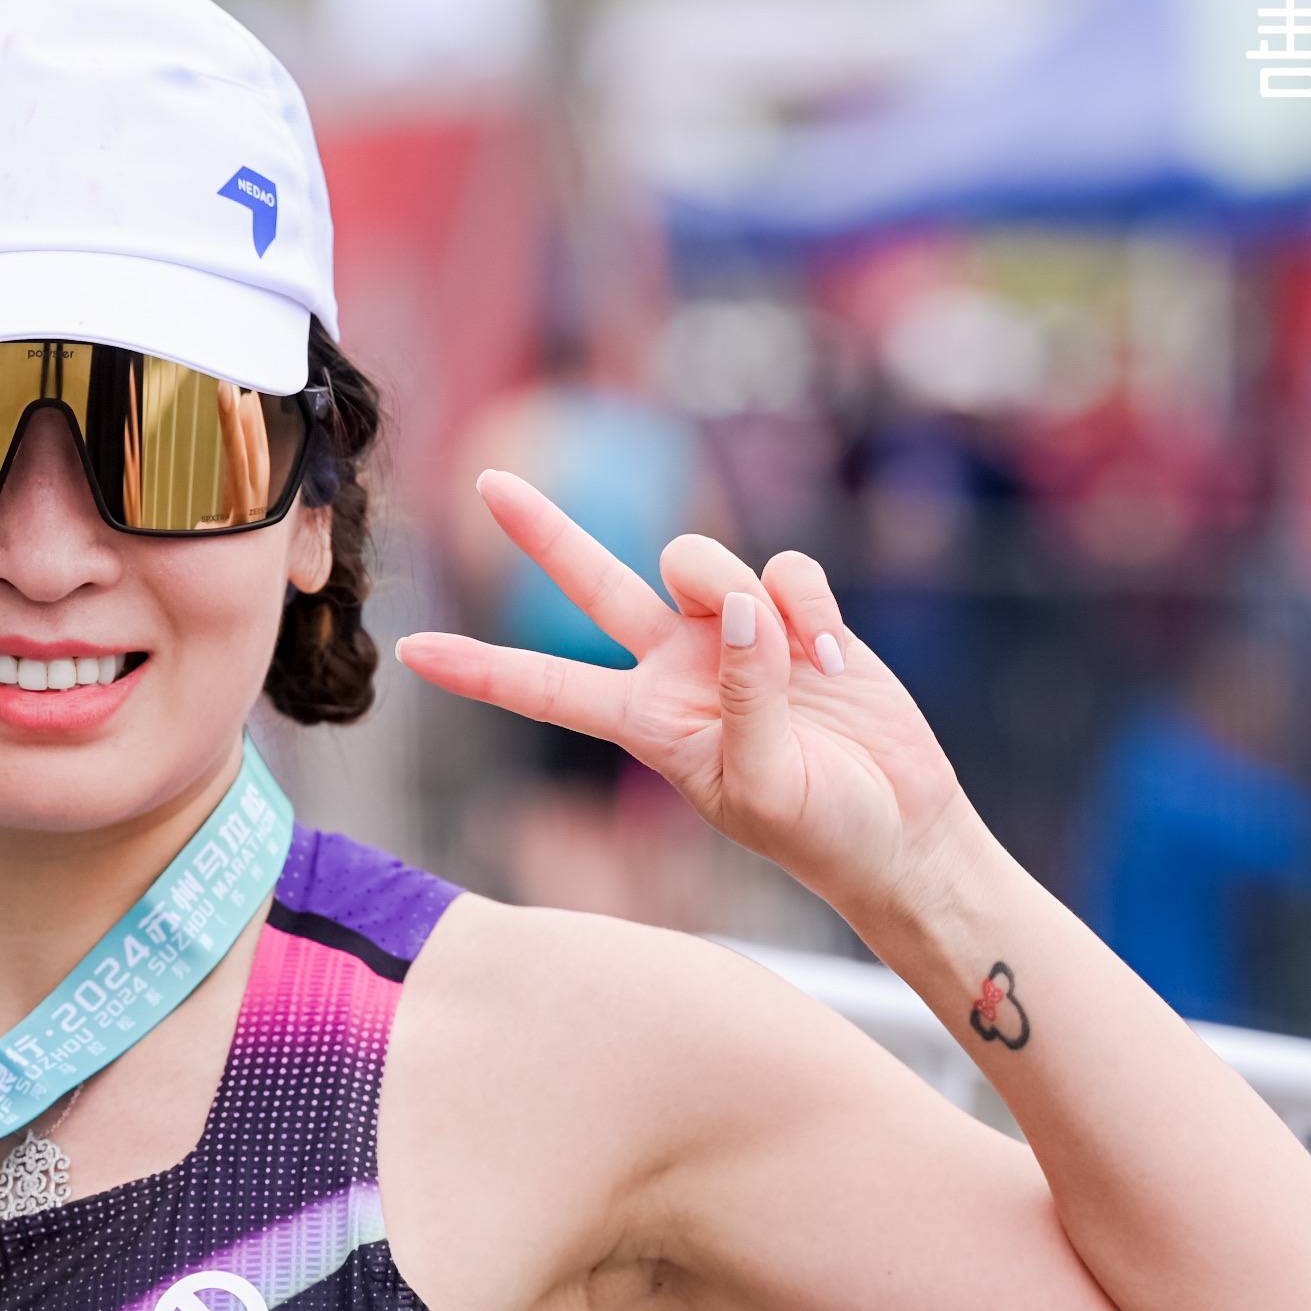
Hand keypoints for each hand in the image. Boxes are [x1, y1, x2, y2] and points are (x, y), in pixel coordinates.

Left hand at [396, 470, 974, 922]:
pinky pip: (786, 567)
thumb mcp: (764, 783)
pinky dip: (811, 604)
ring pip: (701, 560)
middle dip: (544, 533)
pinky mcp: (794, 614)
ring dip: (744, 592)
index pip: (545, 688)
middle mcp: (675, 669)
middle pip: (593, 584)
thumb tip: (745, 612)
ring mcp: (732, 635)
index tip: (410, 652)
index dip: (480, 668)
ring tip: (802, 662)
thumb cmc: (820, 828)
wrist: (900, 827)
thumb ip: (746, 698)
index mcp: (645, 723)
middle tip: (486, 482)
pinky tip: (834, 659)